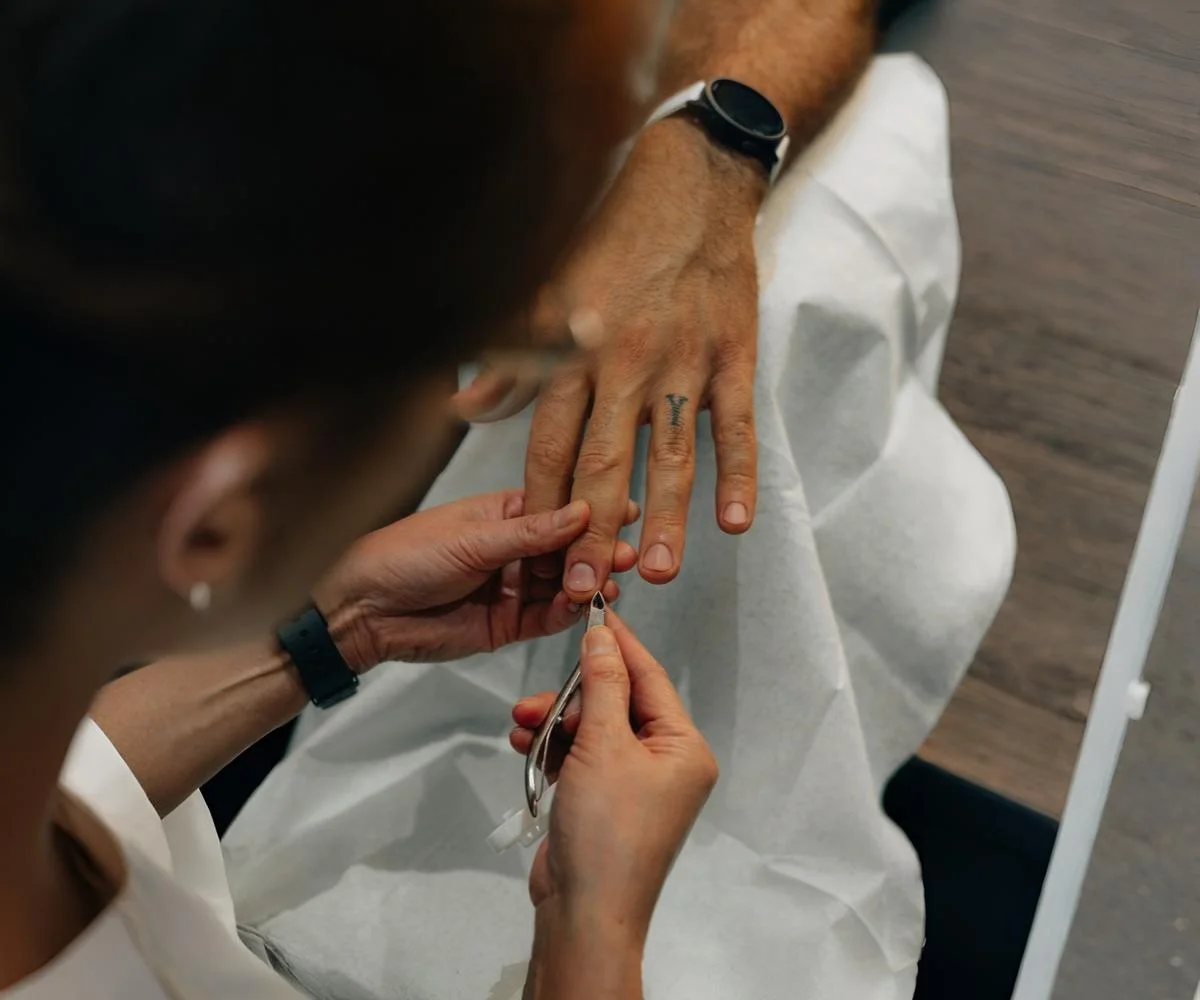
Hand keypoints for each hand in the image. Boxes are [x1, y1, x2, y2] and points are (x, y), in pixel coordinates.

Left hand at [313, 491, 639, 668]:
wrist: (363, 611)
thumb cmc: (403, 556)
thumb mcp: (472, 538)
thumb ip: (530, 533)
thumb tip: (581, 511)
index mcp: (505, 513)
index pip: (560, 508)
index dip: (591, 511)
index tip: (622, 512)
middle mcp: (516, 549)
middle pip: (570, 550)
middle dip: (596, 551)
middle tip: (622, 554)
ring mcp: (514, 587)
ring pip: (565, 585)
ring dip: (587, 584)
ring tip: (607, 582)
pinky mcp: (508, 624)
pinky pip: (548, 619)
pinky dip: (568, 614)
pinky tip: (583, 606)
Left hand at [457, 117, 765, 601]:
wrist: (691, 184)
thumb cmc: (614, 240)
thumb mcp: (547, 288)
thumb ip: (509, 357)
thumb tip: (461, 407)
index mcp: (574, 350)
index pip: (549, 443)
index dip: (540, 503)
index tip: (531, 555)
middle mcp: (624, 361)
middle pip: (603, 459)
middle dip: (590, 528)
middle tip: (581, 587)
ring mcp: (683, 361)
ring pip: (671, 453)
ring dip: (664, 516)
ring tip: (657, 572)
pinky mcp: (733, 356)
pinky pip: (736, 425)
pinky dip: (739, 473)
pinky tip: (736, 520)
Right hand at [509, 614, 717, 938]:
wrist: (584, 912)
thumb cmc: (606, 828)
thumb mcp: (602, 746)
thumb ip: (601, 684)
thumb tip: (603, 635)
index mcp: (684, 747)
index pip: (650, 678)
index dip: (619, 645)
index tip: (594, 610)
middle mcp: (666, 762)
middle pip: (616, 703)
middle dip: (572, 698)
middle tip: (537, 700)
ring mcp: (634, 784)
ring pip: (592, 729)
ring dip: (555, 724)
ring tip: (522, 727)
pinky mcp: (604, 800)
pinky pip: (580, 757)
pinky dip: (553, 749)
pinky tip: (525, 747)